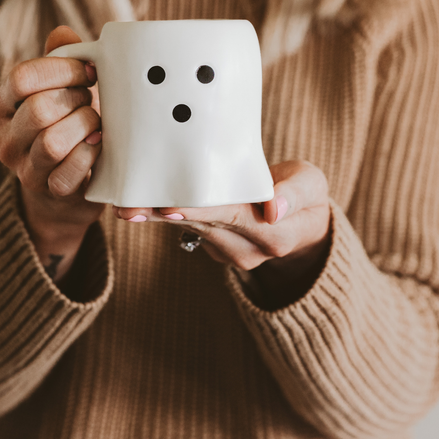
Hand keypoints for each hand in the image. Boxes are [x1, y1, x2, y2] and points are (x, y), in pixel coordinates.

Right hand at [0, 26, 103, 280]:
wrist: (67, 189)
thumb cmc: (67, 128)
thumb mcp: (60, 92)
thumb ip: (59, 61)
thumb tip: (63, 33)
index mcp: (3, 107)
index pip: (22, 78)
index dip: (61, 69)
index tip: (89, 71)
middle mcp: (6, 139)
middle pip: (38, 110)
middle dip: (75, 100)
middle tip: (92, 100)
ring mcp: (25, 169)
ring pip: (52, 143)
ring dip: (83, 126)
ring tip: (96, 123)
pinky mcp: (50, 192)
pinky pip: (69, 171)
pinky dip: (90, 154)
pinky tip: (99, 144)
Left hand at [113, 161, 330, 301]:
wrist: (301, 223)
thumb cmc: (304, 196)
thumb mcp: (312, 185)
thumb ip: (295, 193)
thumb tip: (273, 208)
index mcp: (274, 234)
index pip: (232, 218)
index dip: (200, 212)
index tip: (169, 207)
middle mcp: (248, 250)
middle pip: (202, 226)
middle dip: (164, 215)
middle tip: (129, 206)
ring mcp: (229, 253)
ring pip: (190, 230)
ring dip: (158, 218)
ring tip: (126, 206)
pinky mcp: (215, 248)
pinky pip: (189, 230)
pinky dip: (168, 215)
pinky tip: (145, 203)